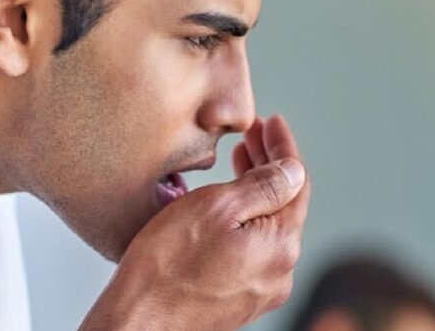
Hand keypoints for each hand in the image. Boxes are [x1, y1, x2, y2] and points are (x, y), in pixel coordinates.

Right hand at [80, 115, 310, 330]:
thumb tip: (294, 170)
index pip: (296, 182)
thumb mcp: (216, 207)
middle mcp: (280, 271)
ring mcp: (261, 287)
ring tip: (241, 159)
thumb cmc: (167, 264)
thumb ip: (263, 186)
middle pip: (285, 203)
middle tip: (253, 135)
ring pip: (269, 224)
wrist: (138, 322)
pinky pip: (255, 246)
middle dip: (270, 164)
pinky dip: (248, 217)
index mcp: (280, 244)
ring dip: (258, 189)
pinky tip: (230, 203)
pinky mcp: (240, 297)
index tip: (273, 122)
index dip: (284, 147)